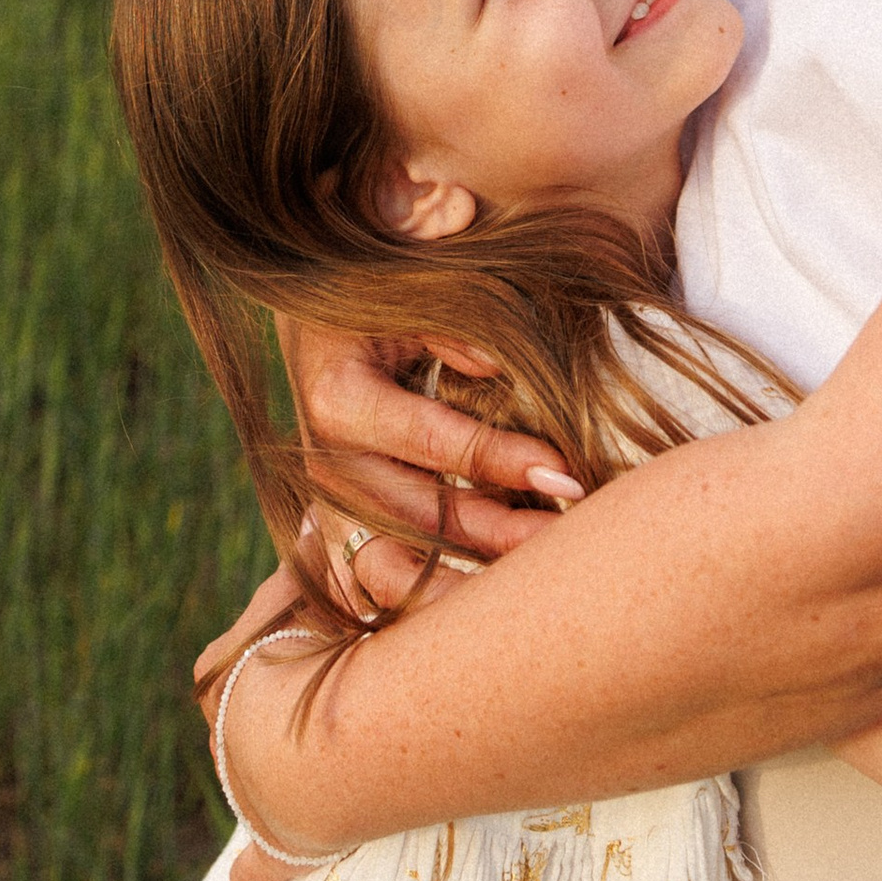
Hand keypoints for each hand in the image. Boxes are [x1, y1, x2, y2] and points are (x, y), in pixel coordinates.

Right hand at [277, 315, 583, 616]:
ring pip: (399, 561)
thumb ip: (449, 325)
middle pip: (420, 517)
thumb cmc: (372, 300)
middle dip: (499, 534)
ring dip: (468, 573)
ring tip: (536, 581)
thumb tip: (495, 367)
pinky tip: (495, 586)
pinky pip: (388, 569)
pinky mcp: (340, 525)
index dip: (501, 459)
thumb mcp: (406, 294)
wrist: (314, 326)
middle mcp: (326, 462)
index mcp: (338, 399)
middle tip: (567, 543)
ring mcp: (328, 502)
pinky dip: (440, 584)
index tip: (566, 474)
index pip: (432, 441)